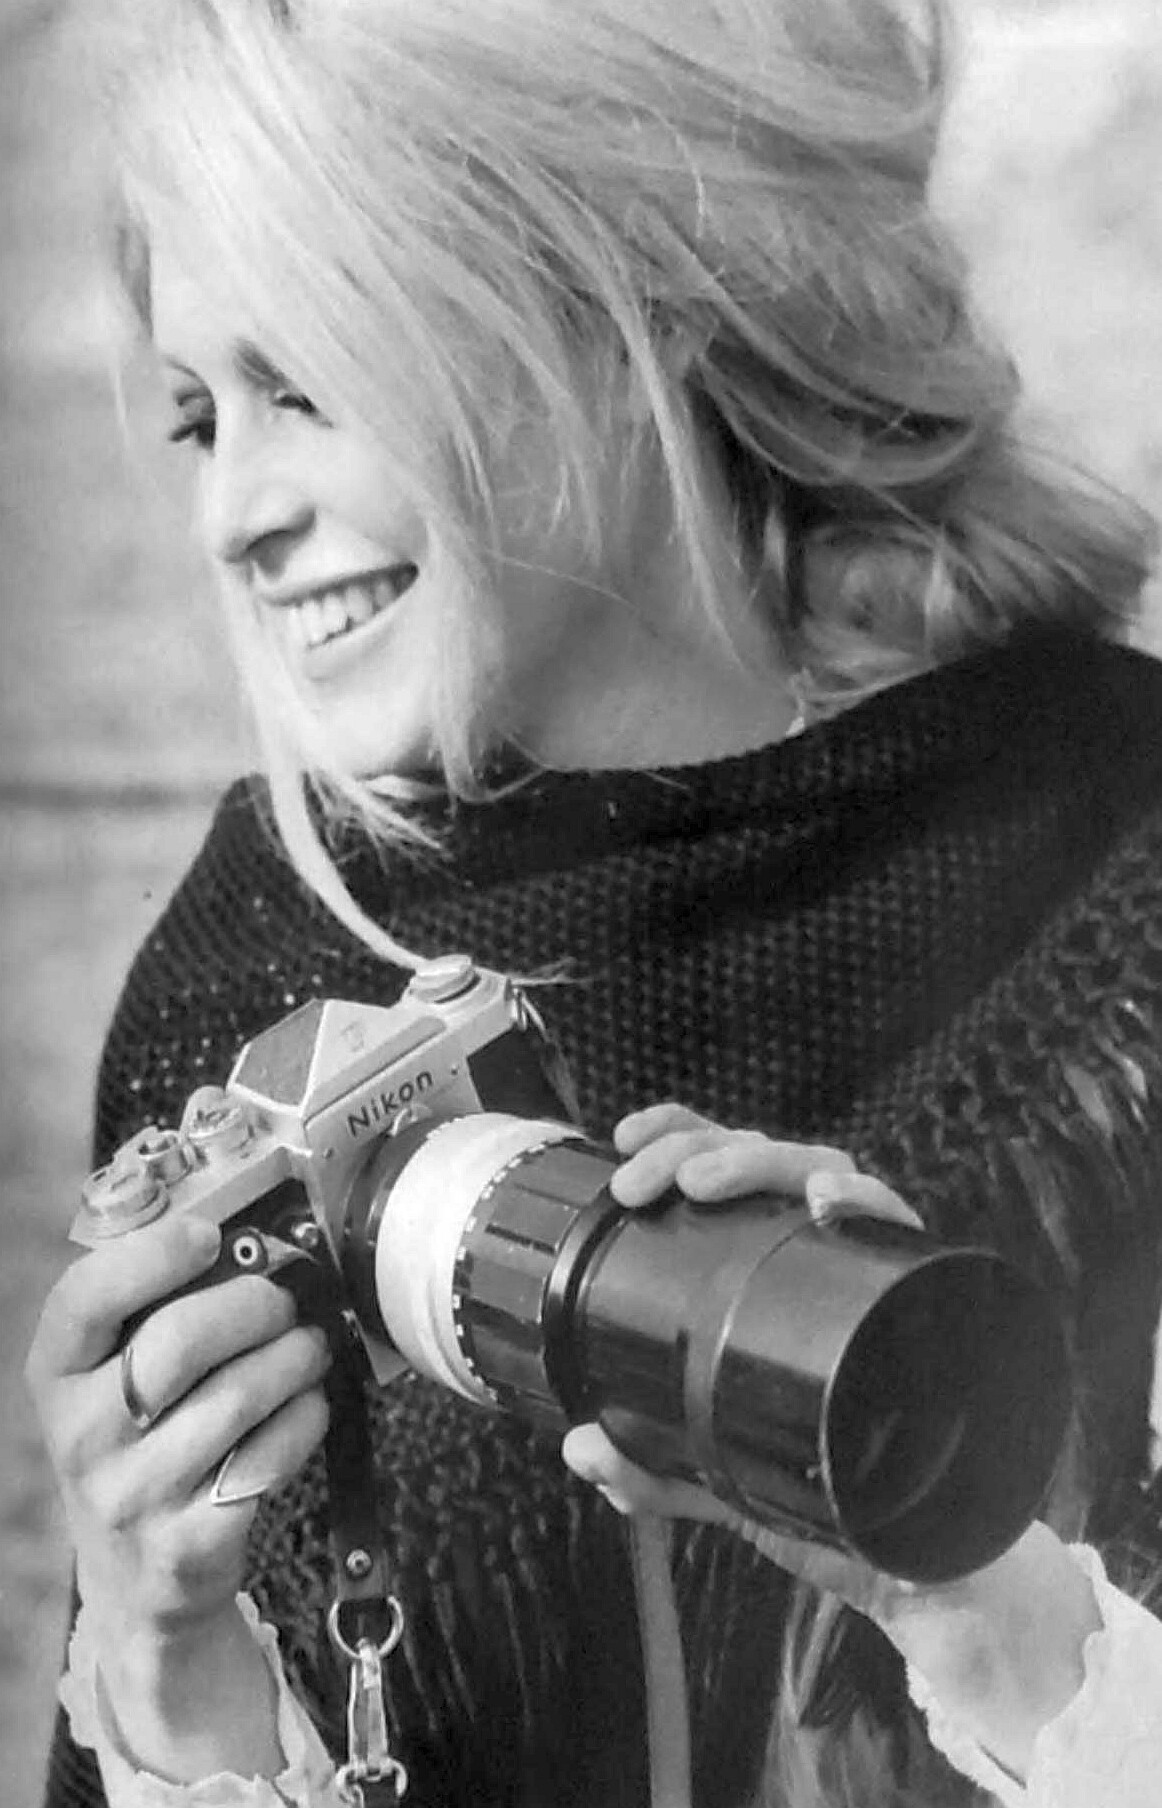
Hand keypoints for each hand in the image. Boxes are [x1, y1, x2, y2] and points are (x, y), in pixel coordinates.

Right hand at [25, 1212, 330, 1644]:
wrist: (138, 1581)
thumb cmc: (140, 1445)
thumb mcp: (112, 1379)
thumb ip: (154, 1310)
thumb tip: (241, 1236)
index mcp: (55, 1376)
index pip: (84, 1299)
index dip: (152, 1255)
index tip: (210, 1235)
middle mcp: (80, 1438)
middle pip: (178, 1342)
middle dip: (254, 1305)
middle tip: (286, 1301)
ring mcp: (131, 1497)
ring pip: (236, 1397)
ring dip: (294, 1358)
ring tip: (309, 1347)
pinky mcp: (188, 1544)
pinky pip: (269, 1457)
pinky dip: (304, 1419)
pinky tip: (306, 1406)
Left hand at [563, 1100, 920, 1620]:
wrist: (902, 1554)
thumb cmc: (813, 1486)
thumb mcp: (711, 1476)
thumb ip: (646, 1465)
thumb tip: (582, 1446)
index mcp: (760, 1262)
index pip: (720, 1166)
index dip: (675, 1134)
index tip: (626, 1139)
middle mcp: (811, 1246)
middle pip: (755, 1154)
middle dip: (693, 1148)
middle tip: (646, 1184)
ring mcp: (864, 1259)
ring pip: (816, 1164)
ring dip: (756, 1159)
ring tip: (708, 1184)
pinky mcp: (914, 1285)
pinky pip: (897, 1220)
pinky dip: (865, 1196)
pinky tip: (827, 1204)